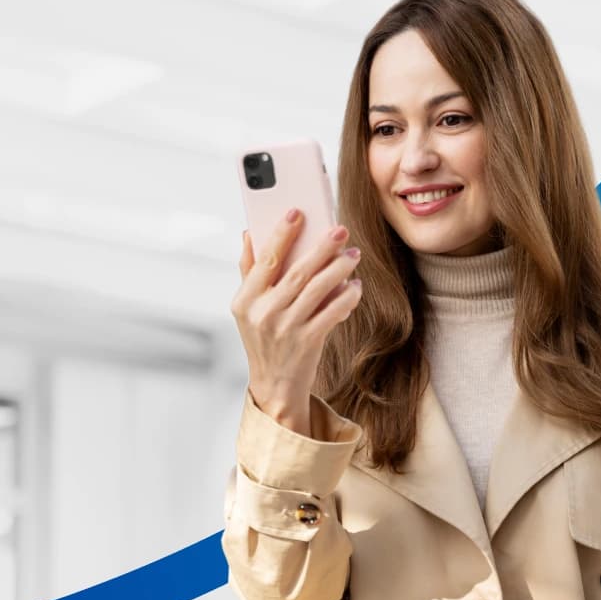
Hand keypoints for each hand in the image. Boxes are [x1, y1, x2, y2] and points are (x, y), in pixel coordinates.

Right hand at [229, 208, 362, 425]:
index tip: (298, 212)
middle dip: (321, 248)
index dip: (281, 234)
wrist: (274, 386)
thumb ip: (249, 271)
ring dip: (338, 269)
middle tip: (340, 230)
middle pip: (296, 272)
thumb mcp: (248, 309)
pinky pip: (332, 313)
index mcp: (245, 300)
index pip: (265, 259)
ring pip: (317, 290)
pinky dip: (346, 298)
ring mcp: (286, 329)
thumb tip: (249, 232)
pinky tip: (355, 287)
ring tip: (353, 254)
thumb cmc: (264, 340)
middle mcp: (263, 314)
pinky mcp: (307, 343)